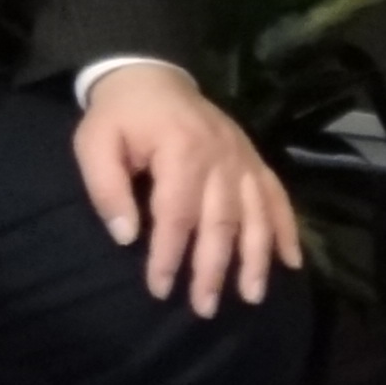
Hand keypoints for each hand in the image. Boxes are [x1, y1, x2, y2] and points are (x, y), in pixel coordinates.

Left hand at [74, 63, 299, 313]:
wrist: (152, 76)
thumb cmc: (120, 117)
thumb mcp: (95, 143)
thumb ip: (106, 188)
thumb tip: (126, 236)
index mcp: (181, 150)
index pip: (177, 214)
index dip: (169, 255)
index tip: (159, 289)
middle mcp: (220, 156)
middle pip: (221, 221)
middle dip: (213, 269)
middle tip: (203, 308)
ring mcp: (243, 158)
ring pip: (255, 215)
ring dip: (255, 258)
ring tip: (250, 296)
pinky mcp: (255, 160)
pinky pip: (277, 197)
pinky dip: (287, 230)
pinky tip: (291, 262)